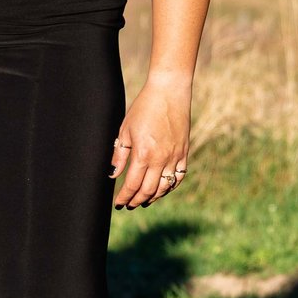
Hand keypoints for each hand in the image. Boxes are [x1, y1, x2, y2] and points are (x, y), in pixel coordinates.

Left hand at [110, 74, 191, 208]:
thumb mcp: (125, 130)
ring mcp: (175, 157)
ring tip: (144, 201)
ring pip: (165, 187)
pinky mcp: (184, 152)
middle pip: (149, 190)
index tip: (118, 203)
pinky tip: (163, 189)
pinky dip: (170, 186)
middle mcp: (161, 159)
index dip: (124, 197)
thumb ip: (119, 154)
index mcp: (144, 154)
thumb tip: (112, 174)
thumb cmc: (144, 108)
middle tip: (129, 204)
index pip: (132, 185)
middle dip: (137, 200)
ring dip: (153, 197)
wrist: (169, 92)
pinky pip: (179, 176)